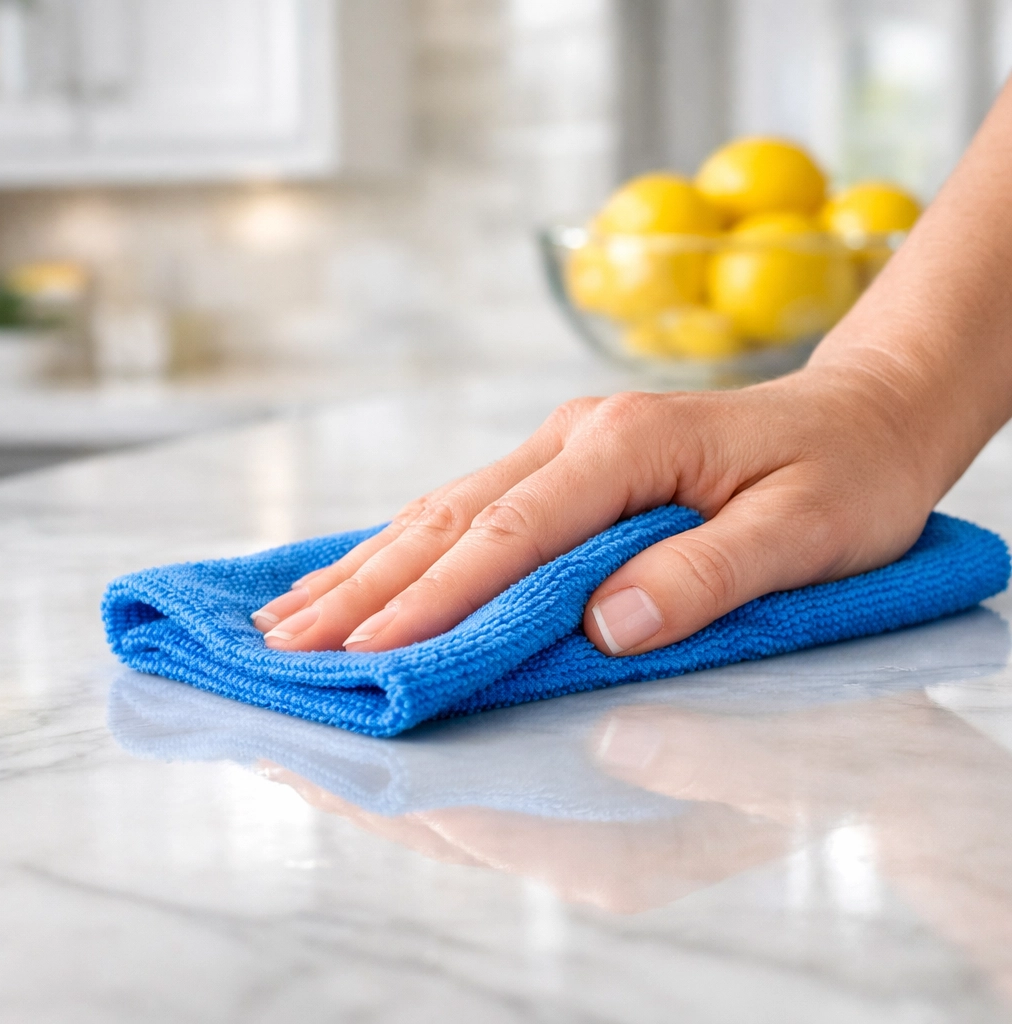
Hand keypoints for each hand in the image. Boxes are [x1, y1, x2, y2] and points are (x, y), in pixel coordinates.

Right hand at [252, 365, 939, 654]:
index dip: (438, 596)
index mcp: (628, 445)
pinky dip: (408, 546)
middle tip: (286, 642)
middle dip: (367, 586)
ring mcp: (566, 443)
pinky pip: (471, 506)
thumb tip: (601, 628)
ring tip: (292, 612)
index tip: (370, 650)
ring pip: (446, 508)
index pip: (513, 531)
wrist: (866, 412)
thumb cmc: (844, 474)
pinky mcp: (567, 462)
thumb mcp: (804, 531)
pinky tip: (365, 571)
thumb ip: (704, 575)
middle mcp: (579, 435)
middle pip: (453, 517)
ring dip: (368, 565)